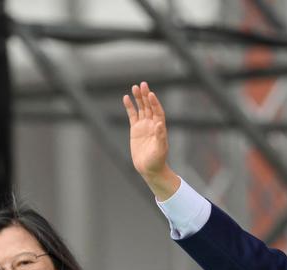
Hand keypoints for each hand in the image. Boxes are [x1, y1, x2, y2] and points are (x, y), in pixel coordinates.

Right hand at [123, 81, 180, 198]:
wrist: (149, 169)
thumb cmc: (157, 160)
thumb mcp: (160, 149)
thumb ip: (160, 137)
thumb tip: (159, 124)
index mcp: (160, 128)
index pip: (157, 111)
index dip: (154, 103)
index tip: (150, 94)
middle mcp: (152, 124)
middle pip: (149, 106)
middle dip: (146, 95)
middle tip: (142, 84)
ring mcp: (144, 126)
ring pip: (141, 108)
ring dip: (138, 98)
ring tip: (134, 87)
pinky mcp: (135, 130)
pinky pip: (132, 115)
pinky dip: (129, 107)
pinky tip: (126, 98)